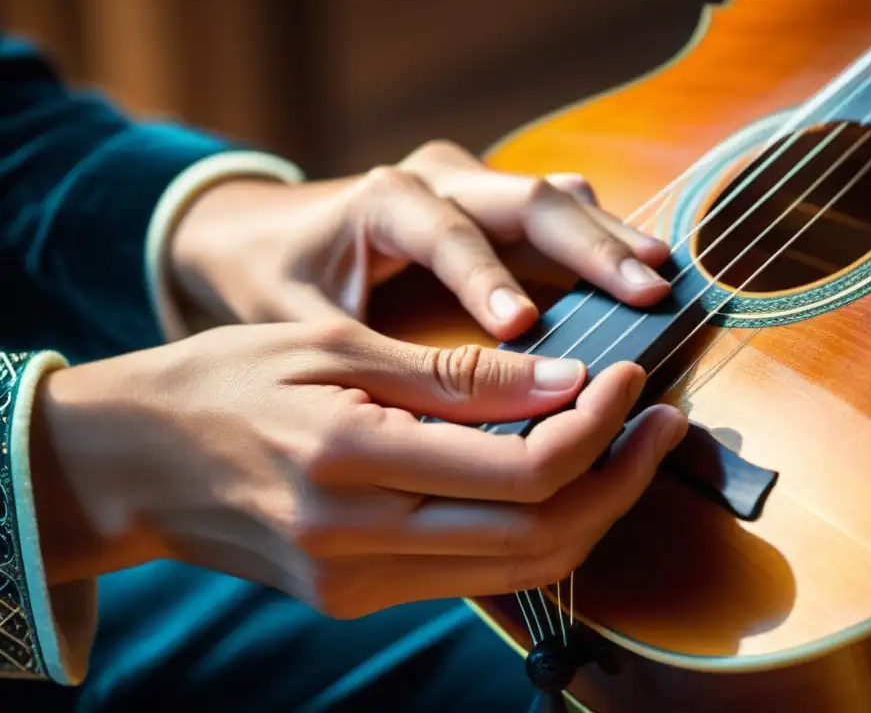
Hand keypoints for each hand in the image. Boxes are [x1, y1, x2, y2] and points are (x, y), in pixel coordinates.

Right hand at [32, 319, 687, 615]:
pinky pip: (472, 575)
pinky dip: (529, 531)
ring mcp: (356, 585)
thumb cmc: (223, 381)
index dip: (598, 426)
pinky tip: (552, 481)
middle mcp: (357, 543)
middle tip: (662, 420)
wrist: (131, 463)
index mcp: (349, 461)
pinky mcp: (354, 600)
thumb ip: (451, 375)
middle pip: (540, 537)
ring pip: (518, 570)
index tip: (630, 378)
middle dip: (619, 479)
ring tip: (625, 447)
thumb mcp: (331, 346)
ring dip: (588, 511)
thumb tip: (561, 383)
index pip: (523, 469)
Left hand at [170, 140, 671, 339]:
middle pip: (528, 200)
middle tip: (648, 291)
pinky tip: (638, 276)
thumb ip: (372, 363)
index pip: (448, 235)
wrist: (258, 233)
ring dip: (610, 241)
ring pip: (556, 198)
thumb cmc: (277, 280)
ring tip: (661, 280)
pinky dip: (598, 245)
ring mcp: (472, 185)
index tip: (523, 330)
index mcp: (386, 199)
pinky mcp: (492, 207)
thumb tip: (446, 423)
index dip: (487, 280)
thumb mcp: (303, 325)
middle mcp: (439, 177)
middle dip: (590, 248)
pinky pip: (556, 216)